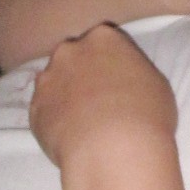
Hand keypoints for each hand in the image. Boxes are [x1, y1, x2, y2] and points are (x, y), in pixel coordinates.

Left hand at [28, 25, 175, 171]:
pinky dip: (54, 120)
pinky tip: (70, 137)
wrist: (113, 151)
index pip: (105, 41)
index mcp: (104, 38)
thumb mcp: (156, 85)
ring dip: (65, 96)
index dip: (111, 62)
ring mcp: (47, 78)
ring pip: (54, 83)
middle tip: (98, 100)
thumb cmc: (147, 115)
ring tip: (83, 122)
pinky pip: (44, 110)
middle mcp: (70, 51)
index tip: (118, 81)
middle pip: (74, 57)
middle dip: (82, 73)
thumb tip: (124, 82)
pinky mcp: (33, 108)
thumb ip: (133, 73)